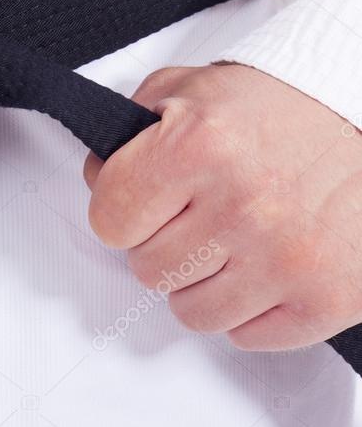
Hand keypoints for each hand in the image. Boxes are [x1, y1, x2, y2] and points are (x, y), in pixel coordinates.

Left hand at [84, 63, 361, 350]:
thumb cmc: (279, 108)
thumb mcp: (190, 91)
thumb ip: (127, 133)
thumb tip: (97, 182)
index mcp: (198, 146)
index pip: (109, 220)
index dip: (121, 212)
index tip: (145, 203)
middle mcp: (243, 204)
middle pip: (148, 270)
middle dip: (164, 245)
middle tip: (200, 216)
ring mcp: (287, 258)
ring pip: (192, 312)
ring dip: (203, 282)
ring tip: (234, 241)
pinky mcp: (329, 299)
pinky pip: (248, 336)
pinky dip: (251, 309)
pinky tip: (266, 266)